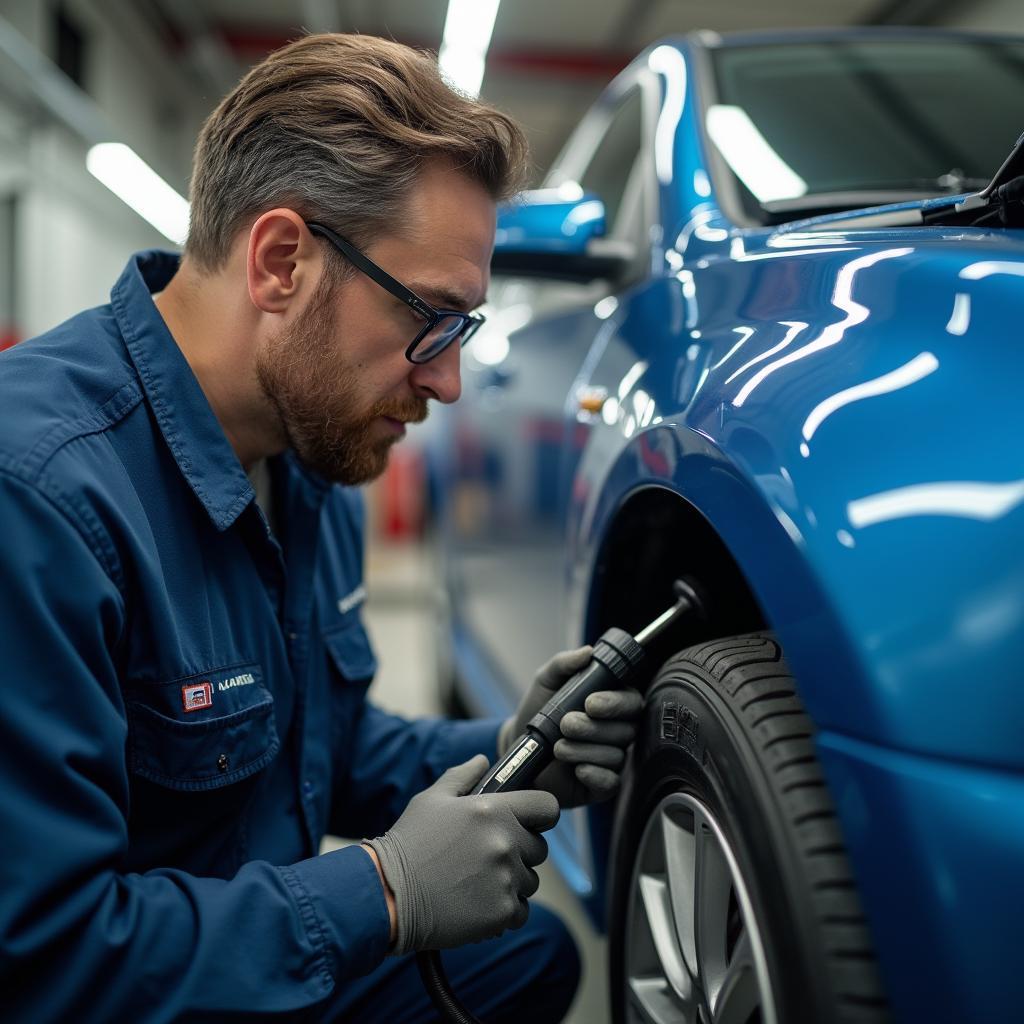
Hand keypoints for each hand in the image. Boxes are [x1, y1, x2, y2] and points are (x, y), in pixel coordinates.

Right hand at [365, 755, 558, 954]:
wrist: (388, 894)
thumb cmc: (409, 843)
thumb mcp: (432, 799)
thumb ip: (462, 776)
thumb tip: (483, 760)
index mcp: (494, 810)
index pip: (548, 808)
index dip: (540, 815)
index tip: (527, 823)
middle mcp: (506, 842)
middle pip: (539, 848)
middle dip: (520, 852)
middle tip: (487, 857)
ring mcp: (506, 879)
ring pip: (529, 881)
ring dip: (511, 882)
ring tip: (477, 881)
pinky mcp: (502, 912)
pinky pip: (520, 911)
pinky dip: (504, 911)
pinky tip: (477, 904)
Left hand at [500, 646, 642, 807]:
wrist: (517, 746)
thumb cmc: (536, 710)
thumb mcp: (546, 680)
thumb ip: (564, 663)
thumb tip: (588, 652)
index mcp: (610, 703)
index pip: (631, 701)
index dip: (615, 703)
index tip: (590, 703)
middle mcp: (616, 730)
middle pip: (626, 730)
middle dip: (594, 728)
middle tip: (566, 724)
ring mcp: (610, 758)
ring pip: (616, 755)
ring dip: (585, 749)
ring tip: (558, 747)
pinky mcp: (600, 785)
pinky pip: (611, 782)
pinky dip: (595, 774)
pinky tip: (577, 768)